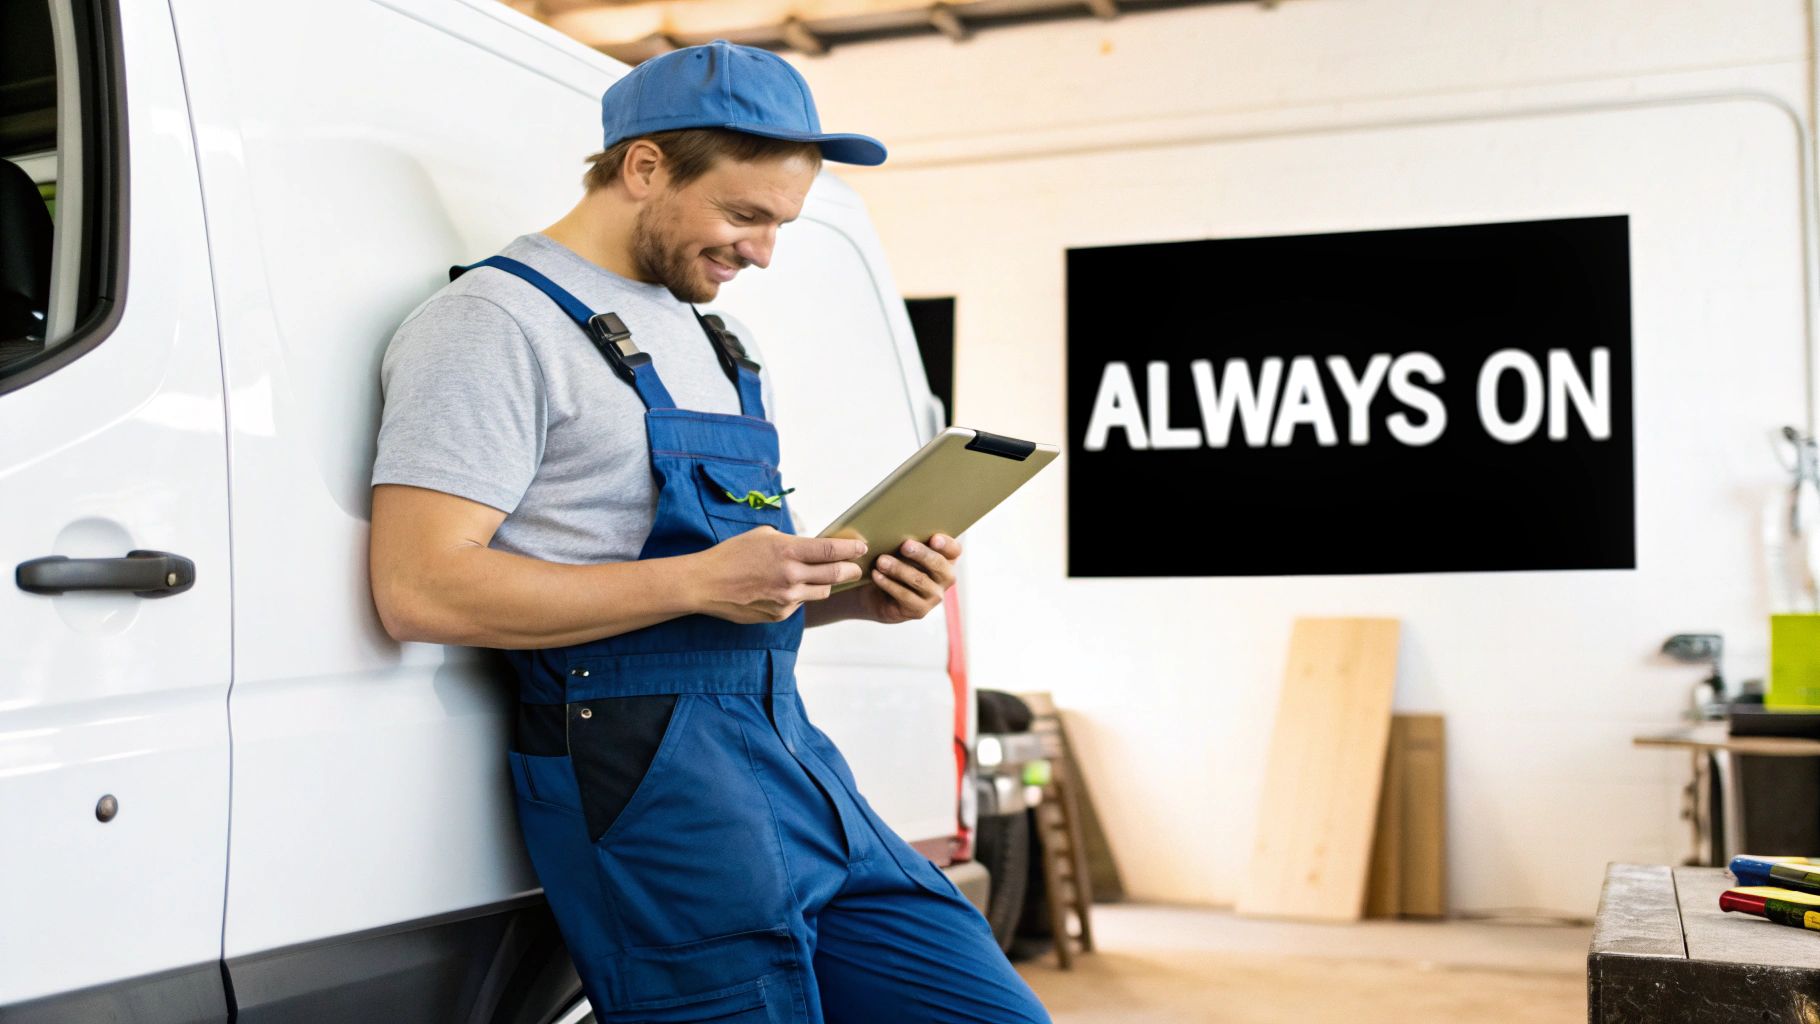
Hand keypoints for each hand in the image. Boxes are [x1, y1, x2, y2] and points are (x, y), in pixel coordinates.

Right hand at [693, 528, 866, 624]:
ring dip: (829, 583)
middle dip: (851, 569)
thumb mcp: (763, 536)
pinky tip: (792, 588)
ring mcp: (786, 598)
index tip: (861, 547)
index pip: (832, 551)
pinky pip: (801, 603)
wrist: (706, 583)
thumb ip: (790, 541)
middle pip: (836, 574)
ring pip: (823, 591)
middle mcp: (791, 576)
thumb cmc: (732, 554)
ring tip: (829, 576)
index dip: (852, 550)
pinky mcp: (780, 614)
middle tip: (857, 567)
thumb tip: (810, 545)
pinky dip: (802, 595)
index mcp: (788, 551)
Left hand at [860, 534, 961, 624]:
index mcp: (947, 559)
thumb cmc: (896, 563)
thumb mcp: (904, 551)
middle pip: (938, 564)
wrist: (880, 594)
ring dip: (899, 569)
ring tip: (881, 561)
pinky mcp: (920, 610)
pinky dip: (889, 584)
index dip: (946, 544)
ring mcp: (935, 596)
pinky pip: (905, 595)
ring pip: (919, 580)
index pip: (954, 550)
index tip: (934, 538)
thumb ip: (909, 542)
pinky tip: (877, 575)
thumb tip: (897, 530)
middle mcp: (946, 578)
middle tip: (904, 545)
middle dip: (921, 554)